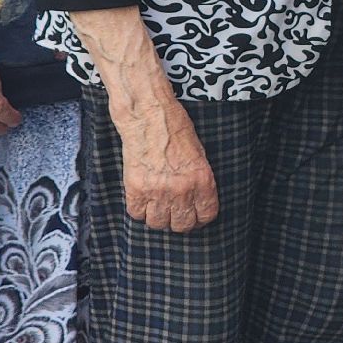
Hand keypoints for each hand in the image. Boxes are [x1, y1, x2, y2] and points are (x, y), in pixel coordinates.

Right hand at [112, 94, 218, 231]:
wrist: (149, 117)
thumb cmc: (176, 129)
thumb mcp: (199, 154)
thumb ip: (199, 180)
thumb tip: (197, 201)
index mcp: (202, 180)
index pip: (206, 215)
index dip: (201, 218)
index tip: (196, 216)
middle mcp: (181, 190)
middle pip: (182, 225)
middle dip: (180, 222)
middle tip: (176, 213)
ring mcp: (157, 191)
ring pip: (158, 224)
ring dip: (159, 217)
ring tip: (158, 205)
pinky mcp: (135, 189)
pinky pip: (137, 214)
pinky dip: (140, 210)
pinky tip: (144, 199)